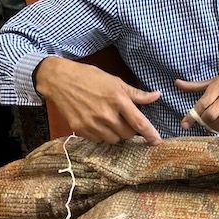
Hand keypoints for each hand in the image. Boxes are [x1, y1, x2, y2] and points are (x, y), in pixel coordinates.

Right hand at [35, 57, 161, 144]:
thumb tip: (157, 96)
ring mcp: (92, 124)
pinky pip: (99, 140)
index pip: (139, 122)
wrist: (60, 80)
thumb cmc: (90, 77)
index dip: (150, 134)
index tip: (157, 141)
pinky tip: (98, 123)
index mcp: (118, 100)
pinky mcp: (80, 130)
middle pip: (128, 134)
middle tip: (124, 119)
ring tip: (110, 120)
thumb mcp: (115, 81)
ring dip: (116, 134)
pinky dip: (102, 135)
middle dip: (130, 130)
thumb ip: (136, 93)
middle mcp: (106, 115)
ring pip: (114, 140)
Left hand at [176, 68, 218, 132]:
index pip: (202, 103)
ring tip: (209, 124)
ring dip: (213, 126)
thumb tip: (177, 83)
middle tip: (199, 122)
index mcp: (218, 85)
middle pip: (211, 114)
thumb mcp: (214, 79)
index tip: (184, 124)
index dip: (191, 116)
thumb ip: (195, 85)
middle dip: (203, 121)